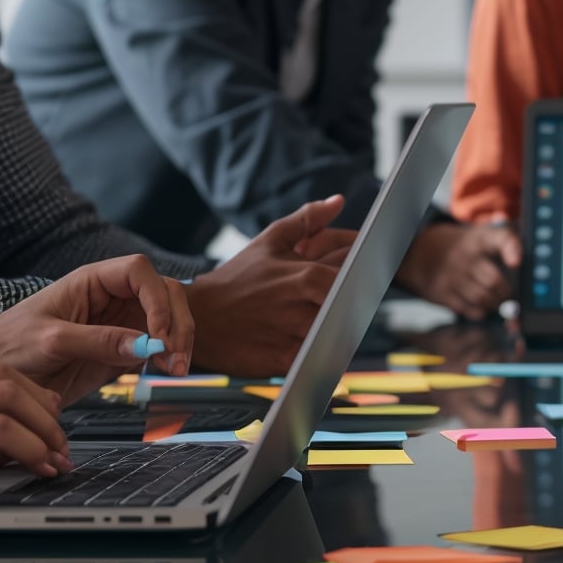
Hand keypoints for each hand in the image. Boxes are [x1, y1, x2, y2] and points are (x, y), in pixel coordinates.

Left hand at [0, 253, 192, 400]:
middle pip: (164, 293)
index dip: (156, 297)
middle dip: (177, 321)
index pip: (139, 272)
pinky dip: (169, 359)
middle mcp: (111, 299)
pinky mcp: (122, 353)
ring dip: (179, 341)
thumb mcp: (50, 340)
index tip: (158, 331)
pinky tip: (166, 374)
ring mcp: (120, 325)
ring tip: (175, 369)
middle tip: (174, 355)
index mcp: (91, 281)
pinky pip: (158, 349)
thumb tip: (145, 345)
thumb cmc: (10, 346)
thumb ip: (98, 340)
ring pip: (168, 320)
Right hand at [182, 195, 352, 371]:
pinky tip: (316, 347)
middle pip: (351, 307)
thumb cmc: (236, 280)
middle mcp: (302, 304)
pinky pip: (317, 359)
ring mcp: (294, 334)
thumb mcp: (268, 243)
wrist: (196, 317)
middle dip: (355, 304)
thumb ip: (306, 221)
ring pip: (337, 334)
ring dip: (340, 330)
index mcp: (305, 273)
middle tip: (351, 303)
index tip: (365, 275)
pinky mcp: (284, 361)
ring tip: (331, 325)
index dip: (364, 274)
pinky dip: (322, 354)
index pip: (355, 275)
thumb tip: (337, 201)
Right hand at [399, 218, 519, 321]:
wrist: (421, 251)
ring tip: (497, 301)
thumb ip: (506, 241)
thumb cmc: (464, 247)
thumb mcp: (480, 235)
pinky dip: (481, 311)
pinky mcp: (441, 292)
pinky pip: (468, 309)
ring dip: (495, 303)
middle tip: (510, 295)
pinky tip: (482, 306)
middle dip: (507, 292)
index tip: (516, 261)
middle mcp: (464, 256)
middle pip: (493, 280)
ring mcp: (450, 275)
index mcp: (479, 238)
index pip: (500, 239)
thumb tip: (524, 256)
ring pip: (483, 297)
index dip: (510, 249)